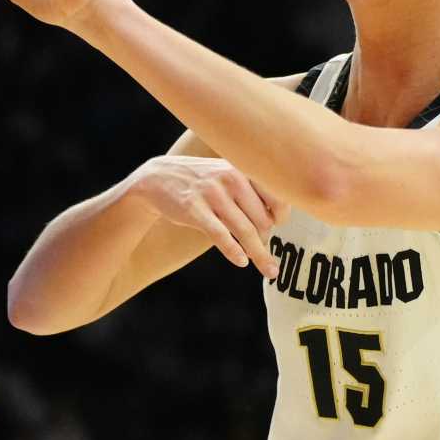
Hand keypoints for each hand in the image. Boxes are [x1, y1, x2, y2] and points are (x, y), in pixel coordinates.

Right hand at [132, 156, 288, 278]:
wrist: (158, 178)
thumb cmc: (201, 181)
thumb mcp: (227, 173)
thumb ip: (252, 189)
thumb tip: (279, 218)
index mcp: (242, 168)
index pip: (276, 195)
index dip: (282, 215)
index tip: (279, 225)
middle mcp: (230, 178)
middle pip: (262, 219)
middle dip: (266, 238)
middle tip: (263, 247)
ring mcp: (212, 194)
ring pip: (245, 230)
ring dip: (260, 254)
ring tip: (270, 271)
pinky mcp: (195, 210)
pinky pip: (220, 235)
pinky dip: (233, 251)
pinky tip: (241, 262)